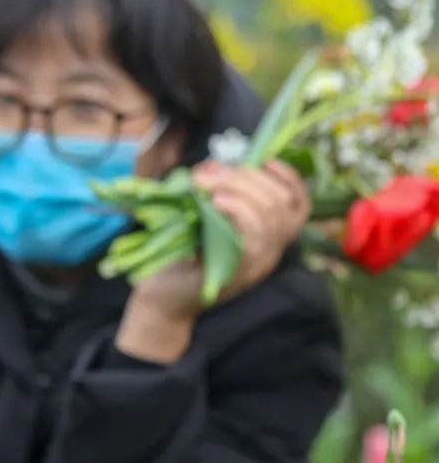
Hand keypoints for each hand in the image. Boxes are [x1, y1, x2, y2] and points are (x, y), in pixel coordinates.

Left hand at [116, 160, 311, 362]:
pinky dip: (238, 213)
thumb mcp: (202, 221)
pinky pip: (252, 239)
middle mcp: (270, 253)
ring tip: (209, 186)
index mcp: (268, 240)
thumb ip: (214, 194)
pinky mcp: (238, 274)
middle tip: (211, 174)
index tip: (264, 161)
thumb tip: (212, 165)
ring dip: (239, 190)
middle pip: (279, 204)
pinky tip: (217, 202)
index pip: (299, 206)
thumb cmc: (180, 259)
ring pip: (269, 217)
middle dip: (247, 178)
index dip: (289, 178)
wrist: (163, 301)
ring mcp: (257, 266)